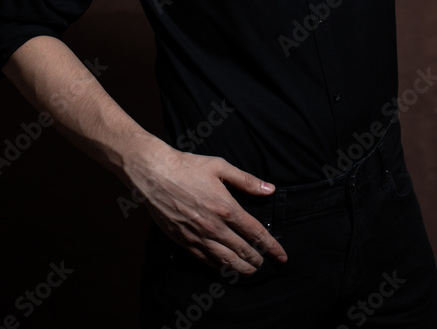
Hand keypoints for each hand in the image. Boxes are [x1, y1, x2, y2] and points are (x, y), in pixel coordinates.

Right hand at [130, 140, 287, 274]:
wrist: (154, 174)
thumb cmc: (187, 166)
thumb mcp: (220, 167)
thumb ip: (246, 181)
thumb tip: (270, 189)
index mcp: (226, 207)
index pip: (256, 233)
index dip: (271, 247)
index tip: (282, 256)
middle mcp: (214, 226)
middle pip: (243, 252)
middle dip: (258, 261)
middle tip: (265, 264)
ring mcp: (198, 236)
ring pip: (225, 262)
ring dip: (241, 269)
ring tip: (250, 270)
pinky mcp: (184, 241)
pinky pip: (206, 260)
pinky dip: (219, 267)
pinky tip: (225, 267)